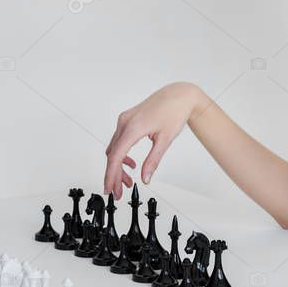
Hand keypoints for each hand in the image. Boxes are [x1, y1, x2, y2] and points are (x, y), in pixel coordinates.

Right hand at [103, 82, 203, 198]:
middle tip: (119, 191)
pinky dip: (121, 154)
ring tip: (127, 181)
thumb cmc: (174, 112)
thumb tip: (145, 178)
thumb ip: (153, 161)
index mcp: (133, 128)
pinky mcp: (127, 119)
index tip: (109, 189)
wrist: (178, 95)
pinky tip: (130, 164)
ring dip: (118, 166)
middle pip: (113, 154)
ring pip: (114, 148)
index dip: (111, 175)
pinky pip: (119, 140)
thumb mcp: (165, 140)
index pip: (116, 156)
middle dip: (114, 175)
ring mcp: (125, 120)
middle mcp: (125, 122)